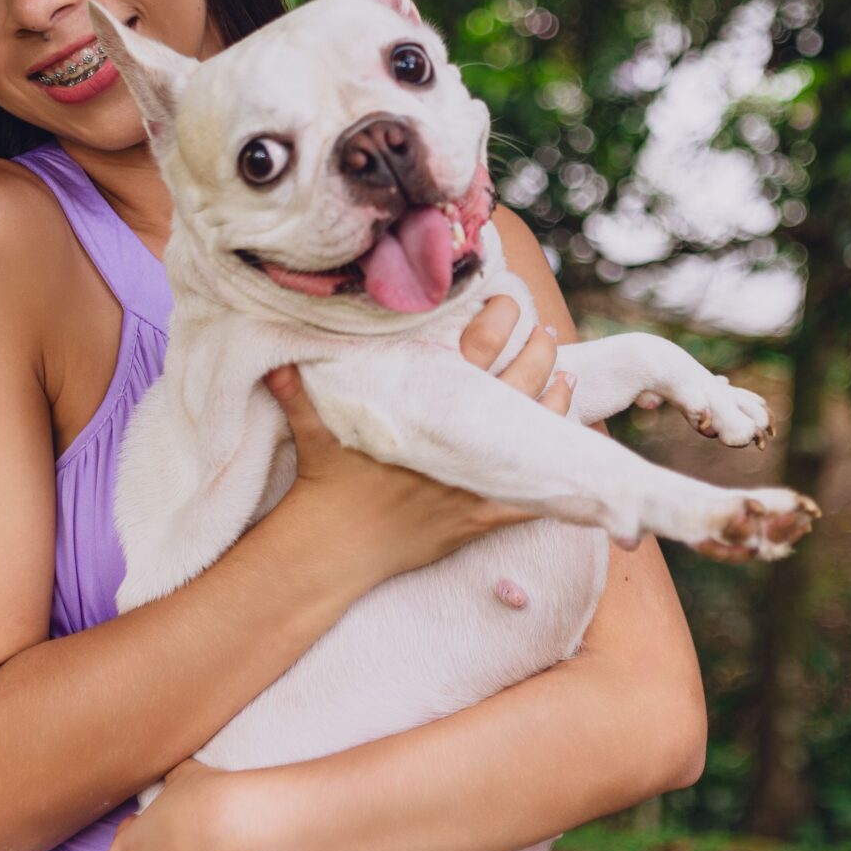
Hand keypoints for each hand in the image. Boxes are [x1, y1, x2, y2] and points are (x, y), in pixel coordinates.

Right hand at [261, 295, 572, 583]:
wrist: (335, 546)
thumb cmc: (326, 479)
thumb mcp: (312, 425)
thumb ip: (300, 385)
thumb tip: (280, 350)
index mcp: (427, 405)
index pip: (477, 348)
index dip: (499, 321)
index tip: (508, 303)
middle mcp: (459, 436)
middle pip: (517, 383)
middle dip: (537, 353)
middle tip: (543, 333)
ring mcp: (474, 477)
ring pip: (532, 432)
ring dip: (554, 401)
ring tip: (566, 375)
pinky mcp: (480, 515)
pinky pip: (530, 494)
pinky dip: (553, 475)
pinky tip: (569, 455)